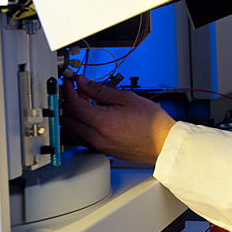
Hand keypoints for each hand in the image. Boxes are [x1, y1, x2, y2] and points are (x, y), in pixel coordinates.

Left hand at [61, 75, 175, 163]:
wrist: (164, 143)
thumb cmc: (152, 123)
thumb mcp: (127, 98)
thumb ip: (101, 90)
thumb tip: (84, 83)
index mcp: (102, 122)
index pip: (73, 104)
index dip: (69, 90)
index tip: (72, 82)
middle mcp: (96, 136)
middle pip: (67, 118)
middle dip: (68, 102)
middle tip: (77, 90)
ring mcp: (98, 145)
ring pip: (71, 130)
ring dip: (72, 115)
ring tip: (84, 102)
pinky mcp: (102, 150)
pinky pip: (81, 137)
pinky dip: (80, 125)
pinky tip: (91, 116)